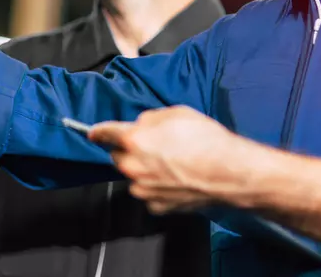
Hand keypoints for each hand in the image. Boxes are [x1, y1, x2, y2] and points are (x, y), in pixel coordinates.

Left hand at [89, 106, 252, 213]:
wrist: (229, 174)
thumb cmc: (206, 139)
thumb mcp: (176, 113)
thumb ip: (150, 119)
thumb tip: (140, 126)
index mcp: (134, 140)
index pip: (105, 134)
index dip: (97, 132)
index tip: (92, 133)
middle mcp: (133, 167)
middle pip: (119, 157)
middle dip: (129, 150)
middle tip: (152, 146)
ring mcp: (143, 190)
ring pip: (134, 176)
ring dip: (143, 170)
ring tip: (171, 164)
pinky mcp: (156, 206)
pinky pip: (149, 193)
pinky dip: (157, 187)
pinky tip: (176, 180)